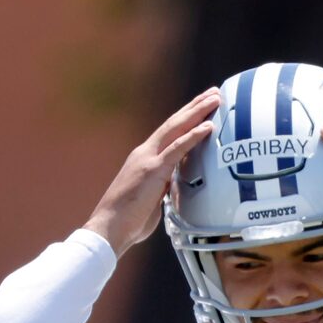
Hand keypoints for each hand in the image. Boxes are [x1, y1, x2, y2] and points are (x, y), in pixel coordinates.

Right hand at [85, 88, 221, 257]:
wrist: (108, 229)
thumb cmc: (126, 223)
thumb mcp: (149, 201)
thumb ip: (160, 191)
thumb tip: (168, 192)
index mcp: (143, 160)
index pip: (168, 133)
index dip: (185, 118)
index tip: (200, 107)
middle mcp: (145, 153)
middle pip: (174, 123)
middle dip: (195, 107)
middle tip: (213, 93)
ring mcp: (148, 160)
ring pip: (176, 128)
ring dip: (197, 112)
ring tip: (215, 99)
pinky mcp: (153, 171)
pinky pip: (177, 149)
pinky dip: (193, 136)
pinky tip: (208, 126)